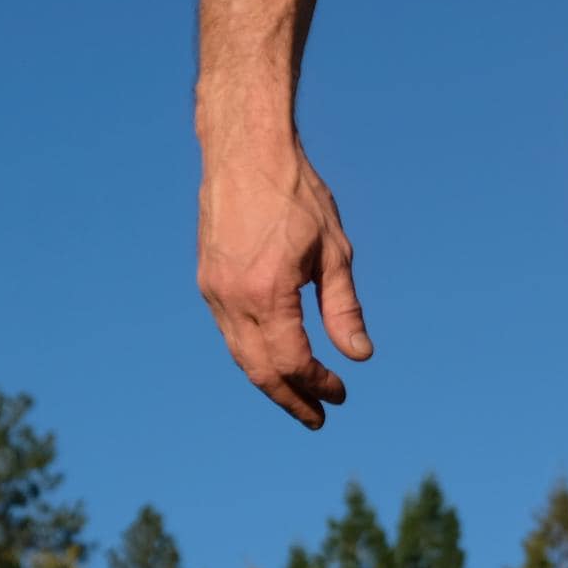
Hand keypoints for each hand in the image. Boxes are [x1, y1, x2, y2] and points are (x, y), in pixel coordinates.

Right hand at [197, 138, 371, 429]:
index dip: (318, 384)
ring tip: (298, 398)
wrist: (244, 148)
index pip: (292, 361)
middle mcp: (232, 297)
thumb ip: (343, 308)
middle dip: (290, 398)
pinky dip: (253, 355)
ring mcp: (214, 290)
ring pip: (240, 355)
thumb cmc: (295, 192)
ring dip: (270, 382)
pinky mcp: (207, 280)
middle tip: (318, 418)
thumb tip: (360, 357)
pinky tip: (275, 360)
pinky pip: (230, 333)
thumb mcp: (334, 251)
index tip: (342, 394)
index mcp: (267, 292)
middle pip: (260, 370)